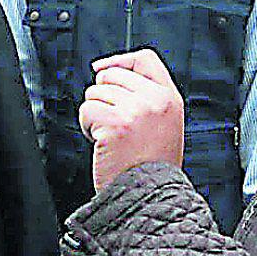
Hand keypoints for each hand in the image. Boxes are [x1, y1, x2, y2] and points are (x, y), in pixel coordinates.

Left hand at [78, 49, 183, 191]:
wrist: (150, 196)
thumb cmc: (151, 166)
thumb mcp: (164, 123)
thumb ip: (144, 96)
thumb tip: (103, 69)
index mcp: (170, 99)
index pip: (144, 59)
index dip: (119, 60)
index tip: (101, 69)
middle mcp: (155, 100)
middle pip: (112, 75)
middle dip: (103, 97)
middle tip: (113, 124)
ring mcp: (136, 110)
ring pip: (95, 93)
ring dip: (95, 114)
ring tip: (111, 137)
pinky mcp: (115, 122)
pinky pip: (86, 110)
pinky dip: (87, 127)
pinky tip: (102, 143)